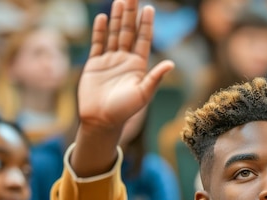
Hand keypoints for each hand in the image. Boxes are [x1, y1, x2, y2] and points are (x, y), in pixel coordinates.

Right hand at [71, 0, 173, 175]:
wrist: (101, 120)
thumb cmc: (125, 110)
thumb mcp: (143, 94)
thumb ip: (155, 77)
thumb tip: (171, 63)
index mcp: (138, 66)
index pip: (143, 39)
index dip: (146, 24)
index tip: (149, 8)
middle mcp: (125, 60)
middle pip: (128, 32)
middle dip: (131, 14)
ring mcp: (109, 61)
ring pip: (114, 34)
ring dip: (117, 18)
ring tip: (120, 1)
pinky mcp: (94, 65)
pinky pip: (98, 44)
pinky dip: (100, 31)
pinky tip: (103, 18)